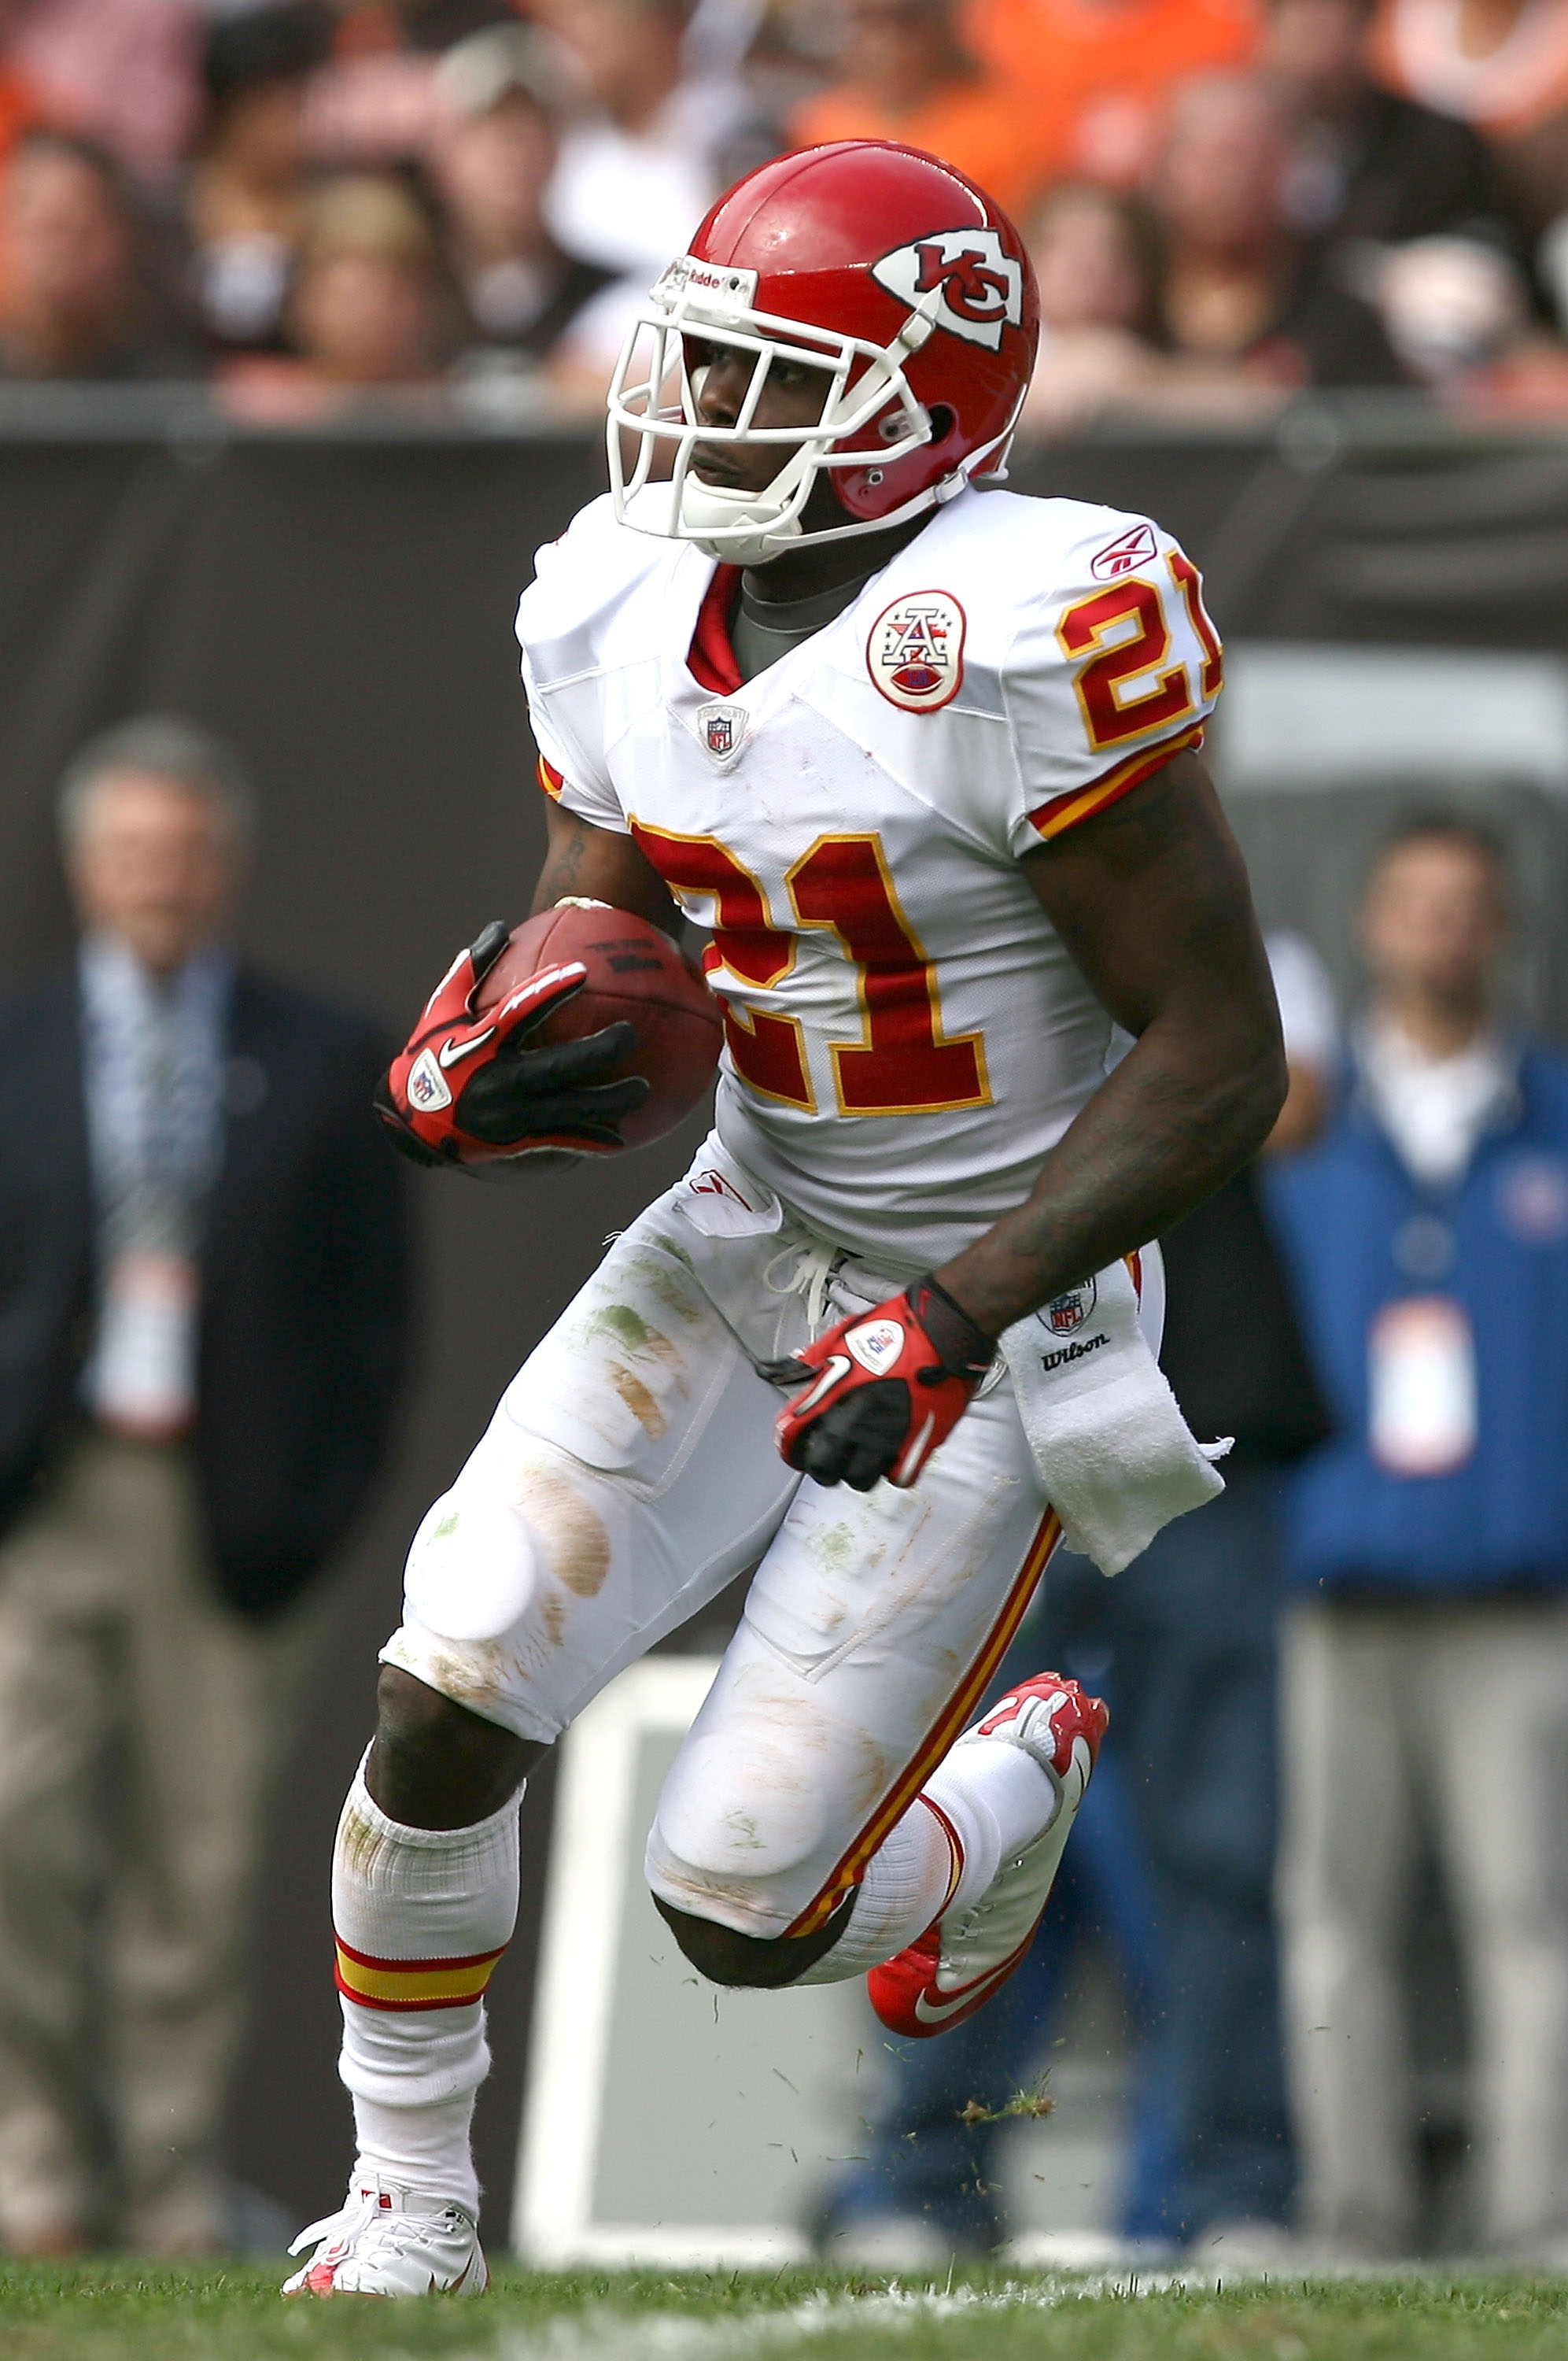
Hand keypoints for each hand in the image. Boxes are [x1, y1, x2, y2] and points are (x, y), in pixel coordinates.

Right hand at [375, 920, 649, 1172]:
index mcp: (482, 1043)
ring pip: (570, 1108)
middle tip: (632, 1033)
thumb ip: (472, 968)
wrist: (410, 1123)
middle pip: (559, 1066)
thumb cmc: (430, 1054)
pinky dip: (592, 1138)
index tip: (582, 971)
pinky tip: (622, 1135)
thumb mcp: (442, 1010)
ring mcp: (511, 1115)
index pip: (520, 1013)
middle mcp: (499, 1080)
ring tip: (644, 1090)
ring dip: (610, 1101)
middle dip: (598, 1051)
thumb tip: (501, 926)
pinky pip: (562, 1140)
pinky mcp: (517, 1142)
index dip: (550, 991)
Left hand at [763, 1275, 994, 1490]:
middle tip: (833, 1453)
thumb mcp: (844, 1335)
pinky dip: (894, 1469)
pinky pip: (899, 1476)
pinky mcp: (919, 1444)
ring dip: (858, 1470)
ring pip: (860, 1479)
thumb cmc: (896, 1327)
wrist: (944, 1330)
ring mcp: (886, 1437)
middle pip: (824, 1470)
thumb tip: (785, 1367)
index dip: (790, 1448)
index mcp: (832, 1396)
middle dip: (824, 1465)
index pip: (793, 1438)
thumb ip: (815, 1358)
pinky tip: (895, 1454)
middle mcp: (854, 1423)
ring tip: (865, 1454)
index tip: (795, 1449)